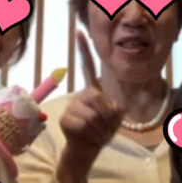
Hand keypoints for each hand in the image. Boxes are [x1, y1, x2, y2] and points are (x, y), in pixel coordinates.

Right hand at [58, 31, 122, 166]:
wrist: (87, 150)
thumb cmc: (102, 132)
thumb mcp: (116, 118)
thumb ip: (115, 107)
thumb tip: (107, 105)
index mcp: (93, 91)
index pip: (88, 68)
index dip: (84, 51)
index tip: (79, 32)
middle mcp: (80, 96)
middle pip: (97, 97)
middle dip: (106, 116)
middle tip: (104, 127)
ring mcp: (71, 107)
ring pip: (92, 115)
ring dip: (100, 129)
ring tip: (96, 133)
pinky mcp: (65, 119)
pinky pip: (83, 124)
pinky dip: (91, 134)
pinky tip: (87, 137)